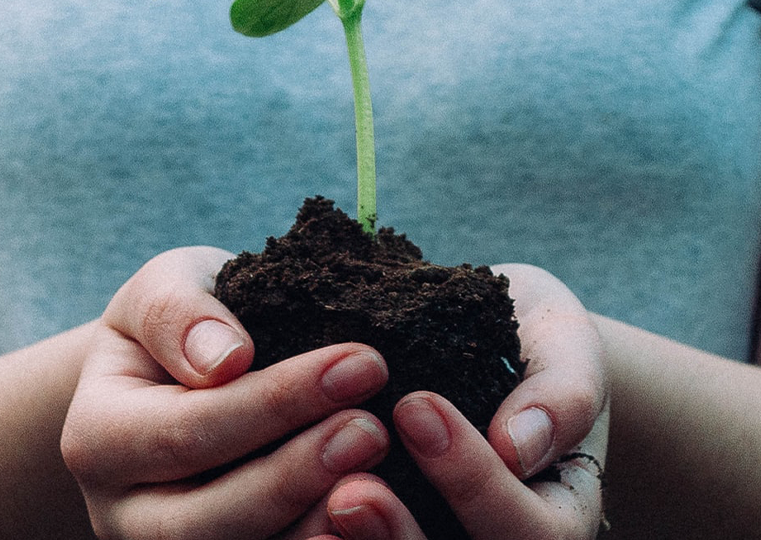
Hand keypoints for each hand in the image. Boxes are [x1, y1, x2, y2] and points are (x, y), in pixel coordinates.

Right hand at [61, 246, 390, 539]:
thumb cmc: (180, 320)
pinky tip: (369, 513)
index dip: (278, 402)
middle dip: (298, 474)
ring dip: (313, 522)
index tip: (360, 363)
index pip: (188, 431)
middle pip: (207, 519)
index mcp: (98, 437)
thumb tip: (225, 359)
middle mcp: (123, 510)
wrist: (177, 366)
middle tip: (374, 428)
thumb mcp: (167, 287)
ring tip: (377, 472)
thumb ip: (178, 313)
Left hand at [306, 264, 608, 539]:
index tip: (417, 405)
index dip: (473, 482)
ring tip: (324, 503)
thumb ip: (564, 393)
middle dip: (404, 539)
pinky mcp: (401, 521)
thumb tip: (518, 448)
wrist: (506, 344)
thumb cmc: (539, 343)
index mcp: (559, 514)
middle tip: (352, 493)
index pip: (530, 531)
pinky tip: (298, 513)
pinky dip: (332, 538)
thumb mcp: (566, 347)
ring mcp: (448, 534)